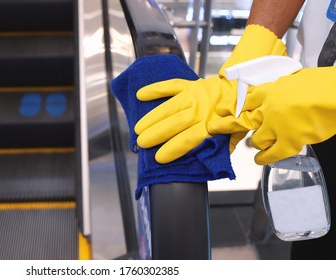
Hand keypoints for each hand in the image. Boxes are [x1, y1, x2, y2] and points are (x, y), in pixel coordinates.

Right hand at [134, 24, 286, 163]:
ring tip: (138, 128)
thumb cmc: (242, 112)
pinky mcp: (191, 84)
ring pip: (170, 107)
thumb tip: (212, 157)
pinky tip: (141, 95)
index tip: (160, 157)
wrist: (249, 83)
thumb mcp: (237, 132)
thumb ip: (224, 144)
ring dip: (152, 118)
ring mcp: (195, 95)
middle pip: (176, 123)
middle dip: (157, 134)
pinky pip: (172, 85)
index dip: (174, 148)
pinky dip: (156, 89)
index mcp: (213, 124)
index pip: (190, 138)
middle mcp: (202, 109)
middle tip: (142, 143)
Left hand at [208, 67, 335, 164]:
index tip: (222, 110)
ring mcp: (276, 127)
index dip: (232, 106)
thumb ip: (283, 87)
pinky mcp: (288, 142)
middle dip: (224, 125)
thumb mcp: (296, 78)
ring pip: (255, 140)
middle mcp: (268, 109)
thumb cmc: (323, 83)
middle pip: (239, 120)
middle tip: (214, 128)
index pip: (244, 100)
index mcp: (270, 91)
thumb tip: (280, 88)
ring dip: (255, 142)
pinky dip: (263, 159)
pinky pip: (270, 155)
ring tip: (257, 144)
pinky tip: (259, 159)